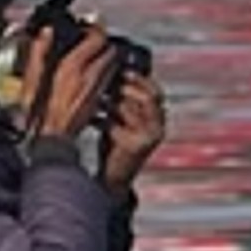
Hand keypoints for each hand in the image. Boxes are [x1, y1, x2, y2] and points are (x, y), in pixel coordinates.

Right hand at [21, 22, 120, 143]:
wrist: (51, 139)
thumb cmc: (37, 112)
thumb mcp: (31, 79)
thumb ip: (39, 53)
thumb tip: (46, 32)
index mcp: (72, 67)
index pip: (98, 38)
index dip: (95, 28)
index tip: (87, 25)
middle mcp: (90, 76)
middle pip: (110, 49)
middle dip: (103, 42)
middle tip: (91, 39)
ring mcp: (97, 87)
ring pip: (112, 63)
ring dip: (105, 55)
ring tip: (90, 54)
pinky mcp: (99, 98)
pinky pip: (109, 77)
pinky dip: (104, 70)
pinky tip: (90, 72)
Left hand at [100, 71, 166, 193]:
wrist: (114, 179)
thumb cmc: (116, 144)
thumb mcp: (124, 120)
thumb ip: (125, 101)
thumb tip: (114, 72)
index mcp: (159, 119)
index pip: (155, 92)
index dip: (140, 79)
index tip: (122, 71)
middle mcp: (159, 128)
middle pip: (145, 96)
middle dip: (123, 88)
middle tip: (104, 85)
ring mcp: (149, 138)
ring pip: (127, 108)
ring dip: (108, 103)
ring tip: (95, 102)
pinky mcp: (135, 147)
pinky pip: (114, 124)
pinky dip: (100, 120)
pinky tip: (91, 120)